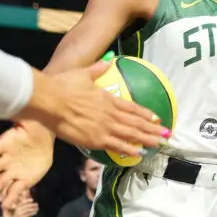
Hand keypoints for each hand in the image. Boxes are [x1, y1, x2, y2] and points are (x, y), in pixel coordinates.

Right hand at [0, 121, 54, 209]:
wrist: (46, 138)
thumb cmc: (34, 125)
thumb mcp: (28, 118)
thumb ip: (17, 115)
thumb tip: (4, 104)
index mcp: (3, 144)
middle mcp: (5, 160)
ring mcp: (14, 171)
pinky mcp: (25, 179)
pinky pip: (17, 189)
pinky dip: (11, 197)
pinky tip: (4, 207)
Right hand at [8, 197, 38, 216]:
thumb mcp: (20, 211)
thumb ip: (24, 208)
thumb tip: (32, 204)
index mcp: (17, 207)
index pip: (23, 202)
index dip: (27, 200)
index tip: (32, 200)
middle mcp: (18, 210)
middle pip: (26, 206)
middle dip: (32, 204)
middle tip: (37, 204)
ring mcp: (19, 214)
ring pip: (27, 210)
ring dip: (33, 209)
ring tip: (37, 208)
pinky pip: (27, 214)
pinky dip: (32, 213)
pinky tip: (35, 212)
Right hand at [16, 63, 167, 154]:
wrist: (50, 100)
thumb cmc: (64, 85)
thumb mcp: (83, 73)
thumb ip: (97, 69)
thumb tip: (108, 61)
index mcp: (108, 98)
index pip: (132, 107)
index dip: (145, 114)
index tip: (157, 118)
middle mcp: (110, 114)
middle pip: (136, 123)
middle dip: (153, 130)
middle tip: (167, 135)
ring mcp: (104, 128)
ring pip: (130, 135)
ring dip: (146, 140)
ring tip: (159, 144)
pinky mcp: (95, 140)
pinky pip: (116, 146)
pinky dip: (129, 150)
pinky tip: (139, 155)